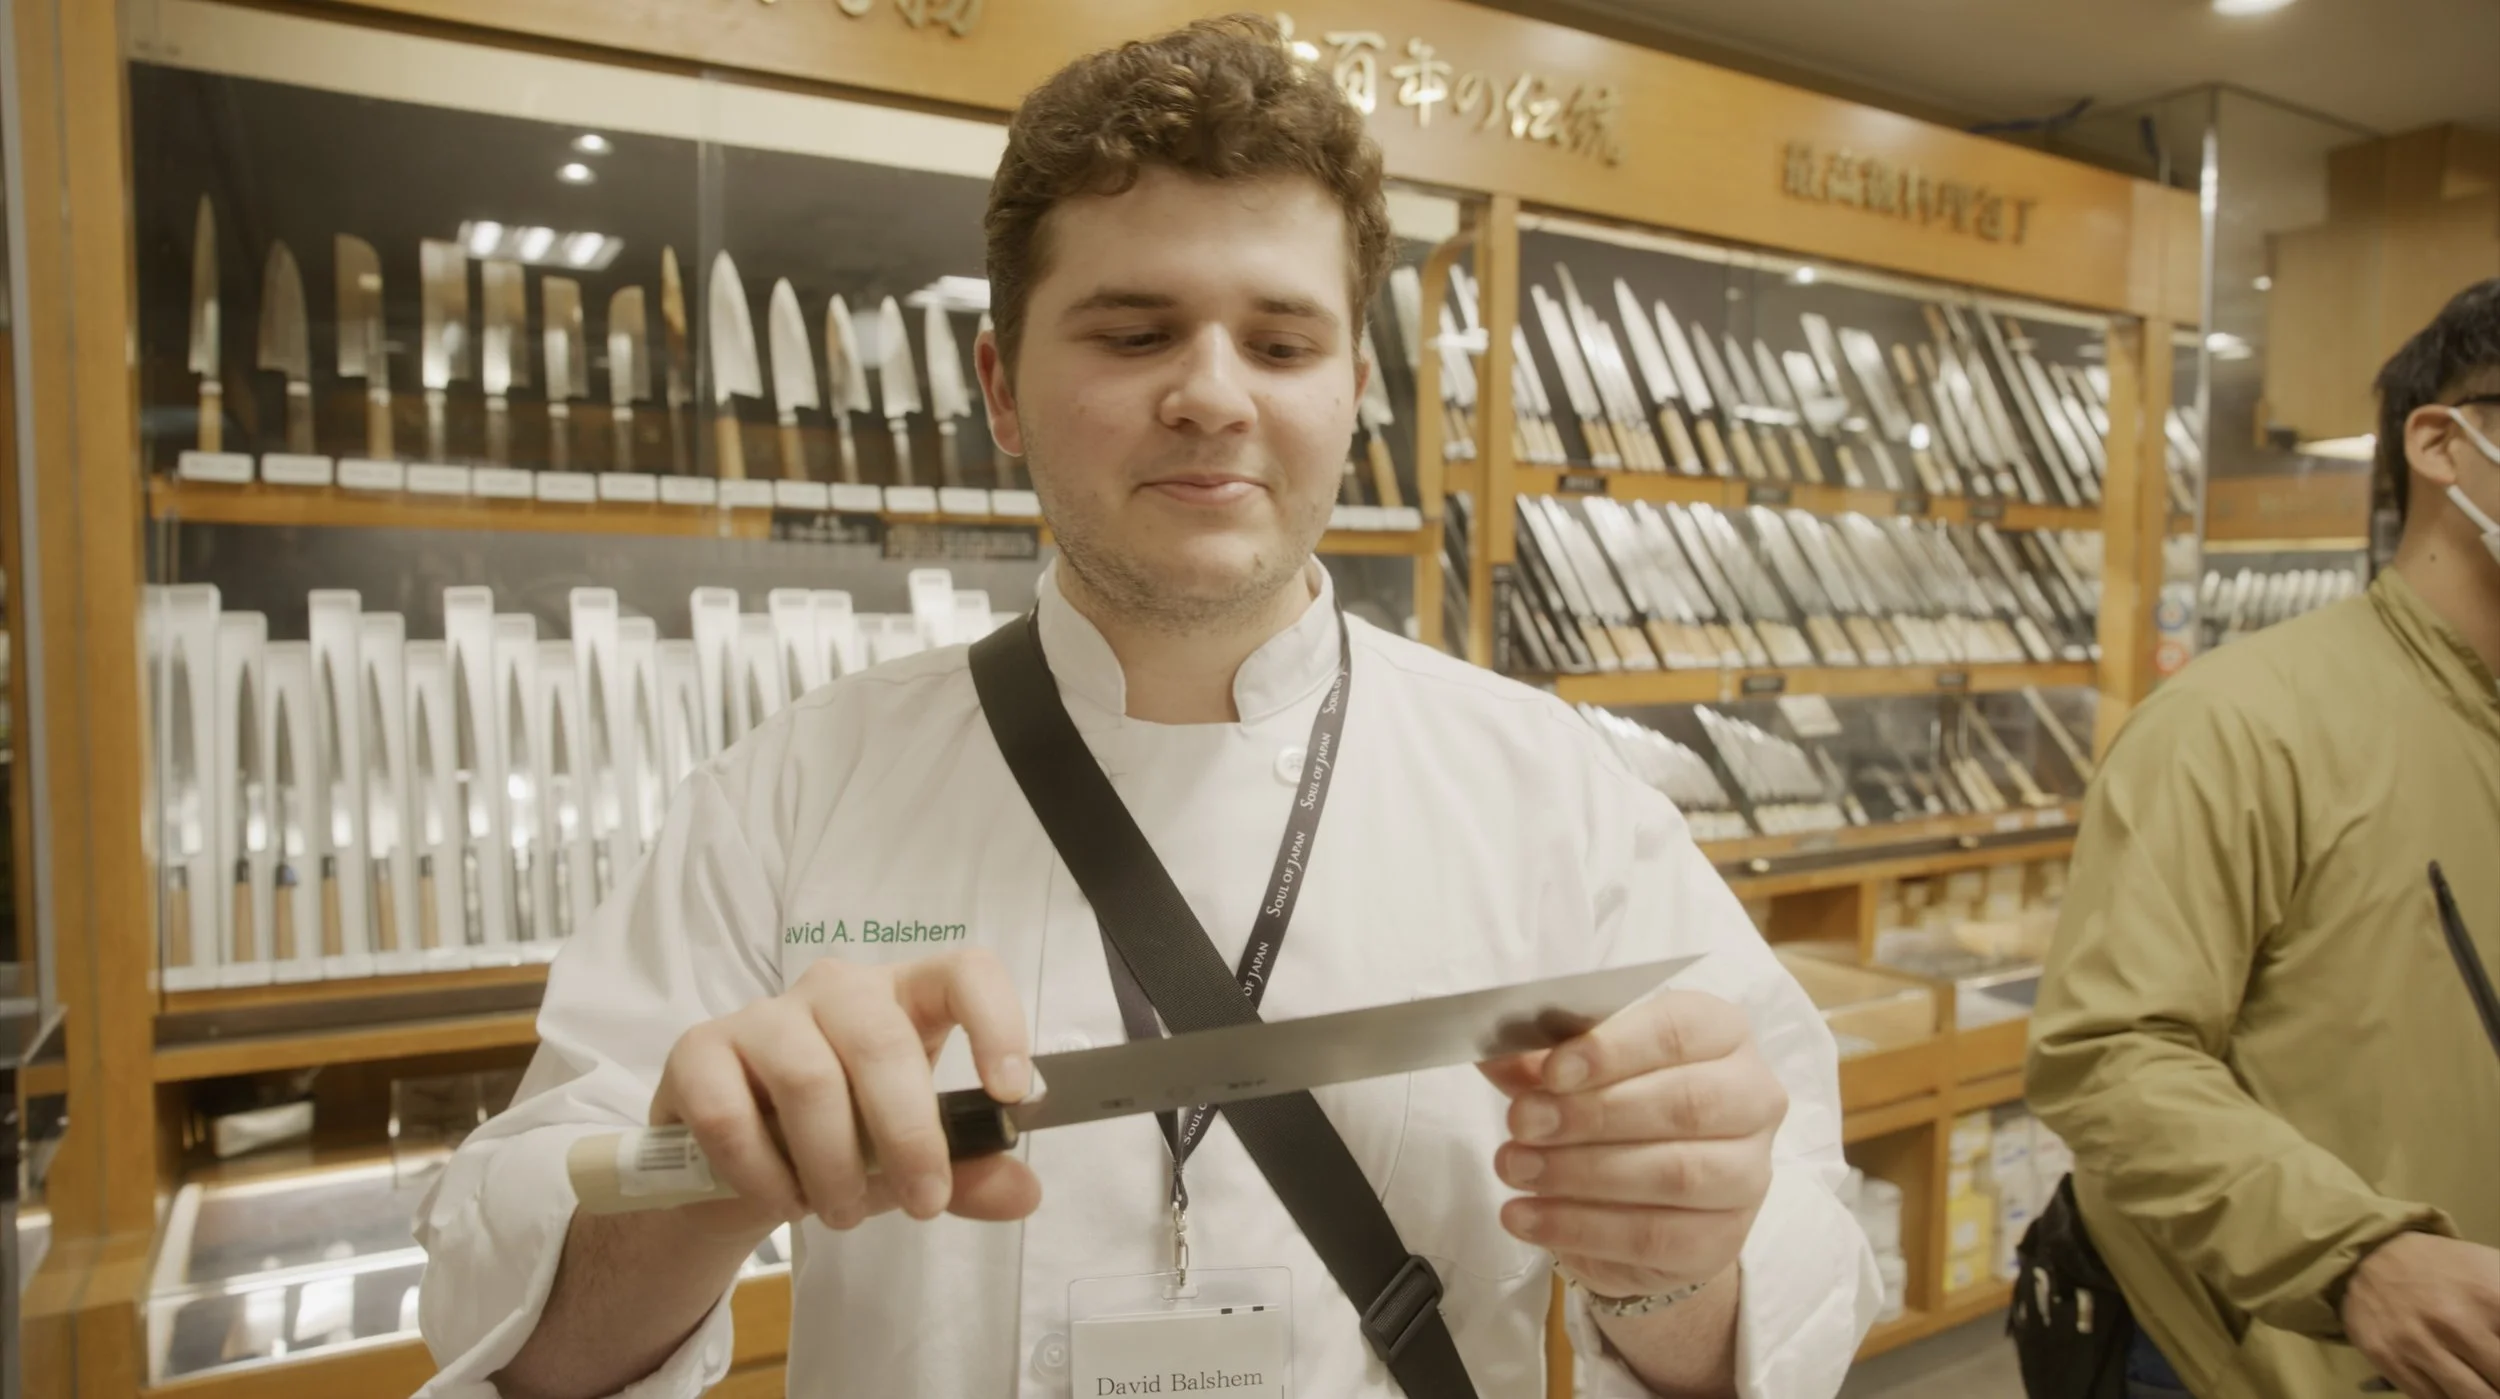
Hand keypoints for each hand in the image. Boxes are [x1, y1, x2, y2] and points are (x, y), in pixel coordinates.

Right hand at [649, 949, 1039, 1241]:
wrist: (731, 1170)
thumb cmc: (836, 1144)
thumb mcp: (908, 1163)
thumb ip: (965, 1173)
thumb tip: (1024, 1193)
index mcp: (904, 1000)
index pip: (964, 973)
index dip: (996, 1021)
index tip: (1010, 1094)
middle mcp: (836, 990)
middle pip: (882, 1041)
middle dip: (909, 1137)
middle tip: (922, 1204)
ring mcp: (763, 1014)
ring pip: (810, 1080)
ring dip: (834, 1166)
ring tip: (841, 1213)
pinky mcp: (698, 1050)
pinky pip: (730, 1113)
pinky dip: (763, 1173)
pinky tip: (778, 1198)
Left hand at [1480, 988, 1785, 1299]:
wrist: (1645, 1201)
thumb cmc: (1616, 1110)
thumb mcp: (1574, 1072)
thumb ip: (1540, 1061)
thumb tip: (1496, 1057)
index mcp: (1721, 1034)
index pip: (1680, 1029)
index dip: (1613, 1049)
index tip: (1552, 1071)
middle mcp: (1753, 1099)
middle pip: (1685, 1104)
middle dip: (1592, 1115)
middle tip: (1522, 1123)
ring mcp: (1747, 1174)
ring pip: (1674, 1174)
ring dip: (1580, 1172)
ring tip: (1515, 1168)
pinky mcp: (1723, 1239)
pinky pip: (1654, 1237)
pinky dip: (1580, 1228)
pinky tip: (1528, 1216)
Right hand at [2344, 1232, 2499, 1398]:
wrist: (2371, 1255)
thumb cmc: (2448, 1268)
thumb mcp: (2496, 1271)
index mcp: (2492, 1298)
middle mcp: (2456, 1323)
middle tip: (2497, 1377)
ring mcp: (2420, 1344)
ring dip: (2488, 1395)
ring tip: (2489, 1388)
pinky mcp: (2390, 1360)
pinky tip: (2461, 1388)